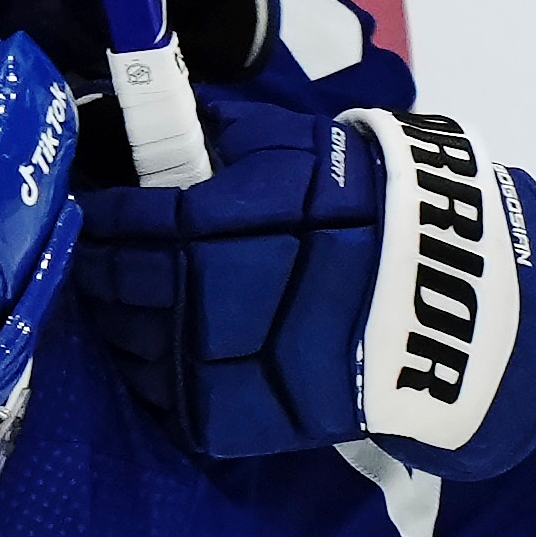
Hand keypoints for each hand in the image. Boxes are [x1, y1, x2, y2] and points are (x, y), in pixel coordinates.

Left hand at [72, 90, 535, 473]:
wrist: (439, 300)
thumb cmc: (365, 208)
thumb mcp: (292, 146)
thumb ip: (218, 133)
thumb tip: (154, 116)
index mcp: (206, 229)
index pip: (121, 222)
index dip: (101, 213)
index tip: (96, 207)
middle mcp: (196, 302)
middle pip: (116, 288)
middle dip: (101, 268)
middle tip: (100, 255)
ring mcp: (211, 368)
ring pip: (130, 348)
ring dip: (119, 323)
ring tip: (130, 303)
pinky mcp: (230, 420)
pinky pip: (165, 398)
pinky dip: (155, 373)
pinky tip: (165, 350)